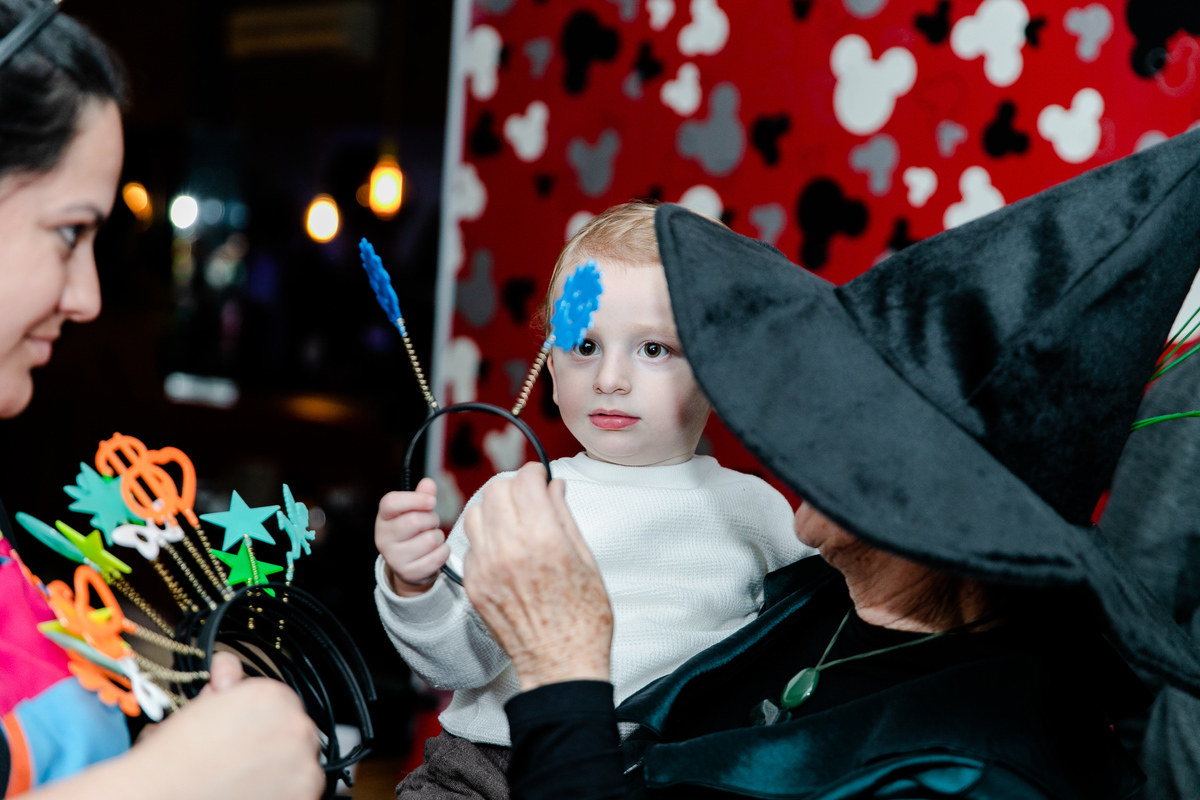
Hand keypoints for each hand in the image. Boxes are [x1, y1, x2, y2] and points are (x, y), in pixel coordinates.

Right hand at [130, 678, 322, 799]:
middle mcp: (295, 727)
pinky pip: (303, 793)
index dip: (258, 721)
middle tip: (239, 762)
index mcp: (272, 697)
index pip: (281, 705)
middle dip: (272, 744)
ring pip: (302, 765)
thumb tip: (229, 675)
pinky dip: (283, 796)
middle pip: (295, 733)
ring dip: (281, 772)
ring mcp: (304, 765)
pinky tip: (252, 796)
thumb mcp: (198, 707)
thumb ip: (226, 685)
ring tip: (242, 782)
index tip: (243, 735)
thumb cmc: (171, 761)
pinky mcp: (305, 798)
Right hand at [375, 477, 448, 595]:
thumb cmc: (413, 532)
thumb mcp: (414, 511)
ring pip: (430, 539)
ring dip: (439, 537)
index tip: (431, 501)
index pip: (391, 502)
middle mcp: (383, 538)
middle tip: (431, 523)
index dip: (414, 499)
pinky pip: (437, 557)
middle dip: (432, 519)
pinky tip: (436, 551)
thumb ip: (422, 496)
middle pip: (415, 520)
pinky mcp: (409, 573)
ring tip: (432, 538)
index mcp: (383, 518)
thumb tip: (428, 483)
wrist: (409, 566)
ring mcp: (394, 558)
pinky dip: (443, 551)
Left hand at [462, 462, 612, 690]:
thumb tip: (553, 487)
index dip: (535, 473)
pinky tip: (504, 551)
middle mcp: (509, 548)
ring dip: (494, 510)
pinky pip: (470, 544)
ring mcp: (486, 567)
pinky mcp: (474, 584)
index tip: (540, 478)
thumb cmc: (584, 617)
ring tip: (513, 523)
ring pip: (475, 512)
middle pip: (496, 490)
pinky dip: (485, 539)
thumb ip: (563, 517)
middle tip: (528, 499)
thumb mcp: (585, 559)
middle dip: (514, 488)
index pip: (525, 481)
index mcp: (543, 539)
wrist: (560, 663)